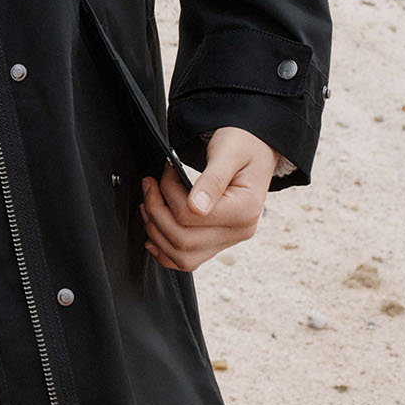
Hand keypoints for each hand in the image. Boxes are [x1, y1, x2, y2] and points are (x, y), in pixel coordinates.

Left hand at [139, 127, 280, 273]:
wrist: (255, 148)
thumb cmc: (242, 144)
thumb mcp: (229, 152)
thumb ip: (213, 179)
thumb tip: (195, 208)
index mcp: (245, 210)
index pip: (192, 215)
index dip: (169, 192)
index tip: (167, 168)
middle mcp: (239, 231)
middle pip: (183, 240)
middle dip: (156, 212)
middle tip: (149, 185)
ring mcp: (229, 241)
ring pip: (182, 257)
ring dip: (156, 233)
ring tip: (148, 204)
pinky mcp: (218, 242)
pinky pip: (187, 260)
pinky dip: (165, 250)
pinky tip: (153, 230)